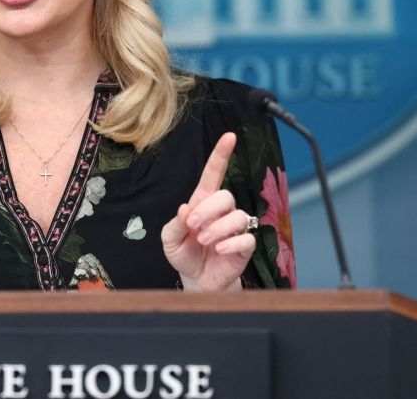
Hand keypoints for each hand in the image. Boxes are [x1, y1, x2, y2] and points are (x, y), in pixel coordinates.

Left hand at [161, 132, 255, 290]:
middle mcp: (222, 211)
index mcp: (203, 201)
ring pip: (237, 216)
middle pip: (226, 195)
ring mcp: (235, 227)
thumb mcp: (169, 238)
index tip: (230, 136)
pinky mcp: (244, 246)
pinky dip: (231, 243)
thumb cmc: (184, 252)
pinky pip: (246, 237)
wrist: (195, 279)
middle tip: (193, 226)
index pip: (214, 173)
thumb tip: (185, 209)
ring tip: (204, 241)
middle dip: (208, 210)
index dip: (221, 154)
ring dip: (217, 229)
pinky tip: (219, 250)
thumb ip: (175, 223)